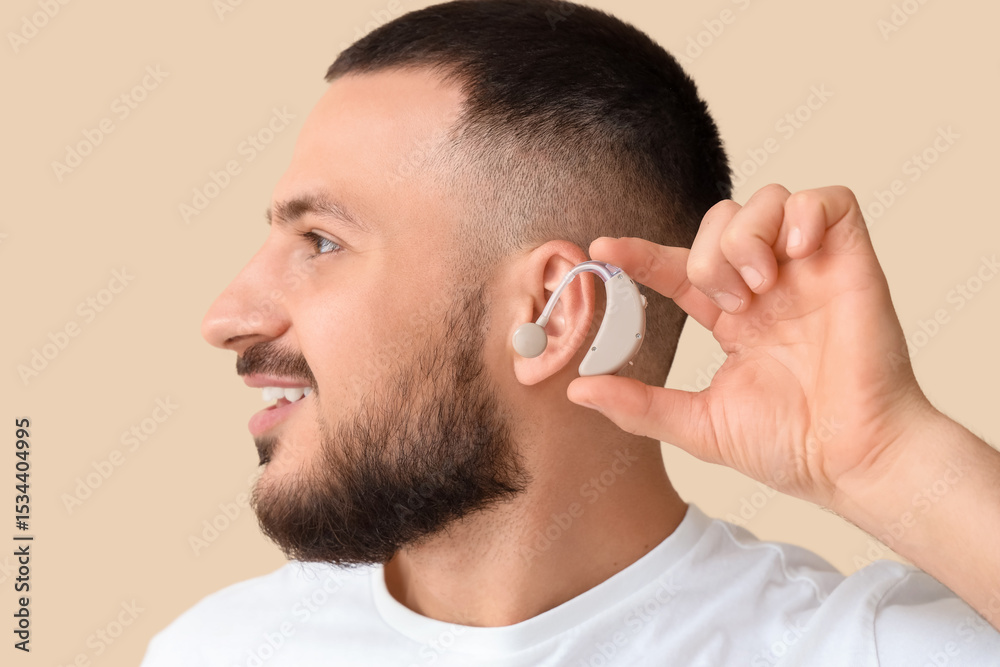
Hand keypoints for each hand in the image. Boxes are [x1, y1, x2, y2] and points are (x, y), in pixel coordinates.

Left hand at [567, 184, 935, 508]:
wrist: (852, 462)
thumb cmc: (789, 448)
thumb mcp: (698, 424)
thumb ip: (638, 404)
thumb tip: (578, 388)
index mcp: (735, 319)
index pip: (679, 268)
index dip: (640, 254)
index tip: (603, 249)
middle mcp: (770, 288)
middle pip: (720, 220)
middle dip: (707, 252)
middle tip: (726, 303)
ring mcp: (809, 272)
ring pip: (765, 200)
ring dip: (746, 236)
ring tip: (757, 287)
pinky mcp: (851, 262)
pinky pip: (828, 200)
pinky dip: (803, 213)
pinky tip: (794, 254)